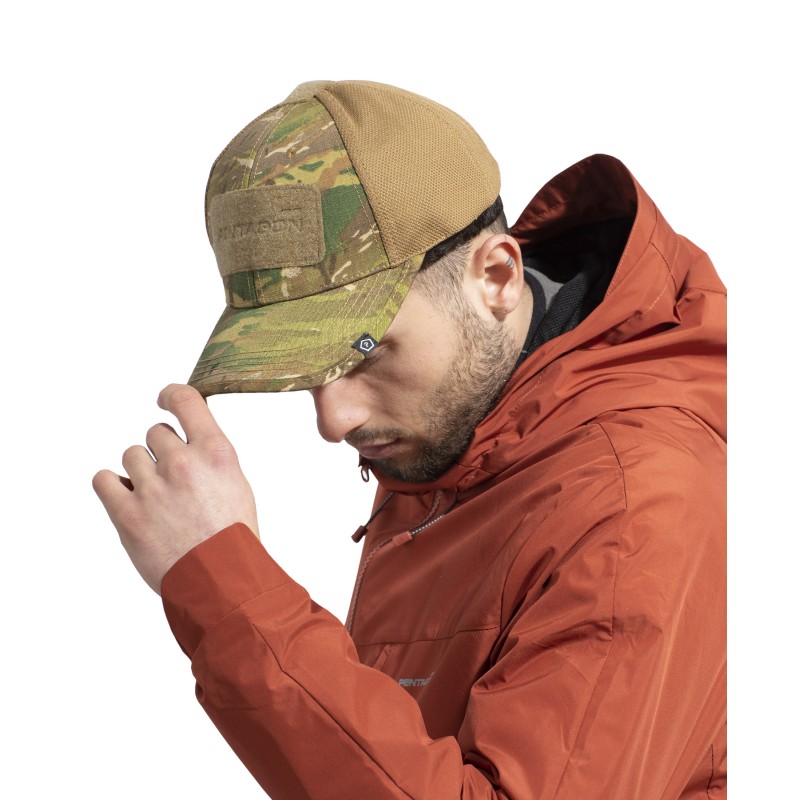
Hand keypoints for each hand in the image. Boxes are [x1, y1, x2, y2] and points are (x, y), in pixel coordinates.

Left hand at [93, 384, 258, 593]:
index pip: (185, 399)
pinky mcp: (127, 513)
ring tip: (157, 500)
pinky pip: (103, 479)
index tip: (163, 399)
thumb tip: (185, 437)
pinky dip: (113, 487)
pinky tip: (129, 500)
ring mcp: (152, 488)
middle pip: (155, 434)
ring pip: (131, 456)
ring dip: (140, 473)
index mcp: (216, 452)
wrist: (221, 581)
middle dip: (162, 453)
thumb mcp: (235, 482)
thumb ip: (209, 455)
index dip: (170, 395)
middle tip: (174, 481)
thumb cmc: (232, 535)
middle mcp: (183, 463)